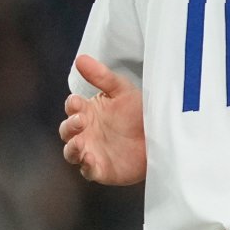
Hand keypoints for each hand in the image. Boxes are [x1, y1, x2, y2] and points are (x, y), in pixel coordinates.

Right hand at [58, 54, 145, 184]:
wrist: (162, 135)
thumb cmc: (140, 112)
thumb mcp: (123, 91)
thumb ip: (102, 76)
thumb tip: (80, 58)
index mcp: (89, 112)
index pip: (72, 108)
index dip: (72, 105)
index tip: (78, 102)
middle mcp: (86, 132)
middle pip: (67, 130)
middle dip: (70, 125)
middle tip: (81, 120)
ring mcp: (92, 151)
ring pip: (71, 152)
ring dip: (72, 147)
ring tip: (80, 142)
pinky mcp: (102, 169)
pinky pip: (88, 171)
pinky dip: (86, 166)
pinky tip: (90, 159)